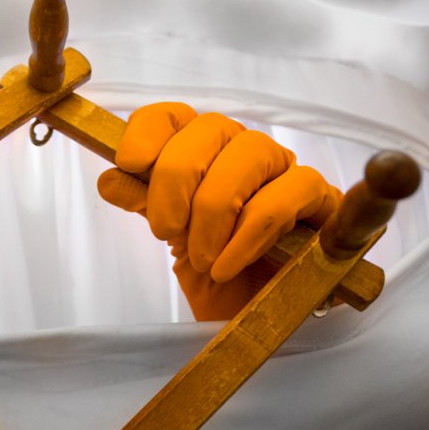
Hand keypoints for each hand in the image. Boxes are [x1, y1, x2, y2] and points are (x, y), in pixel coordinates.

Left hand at [98, 103, 341, 320]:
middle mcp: (241, 148)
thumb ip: (145, 203)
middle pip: (210, 128)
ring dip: (214, 212)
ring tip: (202, 259)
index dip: (148, 130)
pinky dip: (247, 236)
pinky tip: (226, 266)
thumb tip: (110, 178)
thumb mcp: (173, 236)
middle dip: (177, 178)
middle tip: (164, 230)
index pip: (173, 115)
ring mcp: (282, 168)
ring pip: (250, 155)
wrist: (257, 314)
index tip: (130, 162)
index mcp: (201, 149)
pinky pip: (285, 197)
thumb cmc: (214, 268)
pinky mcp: (318, 196)